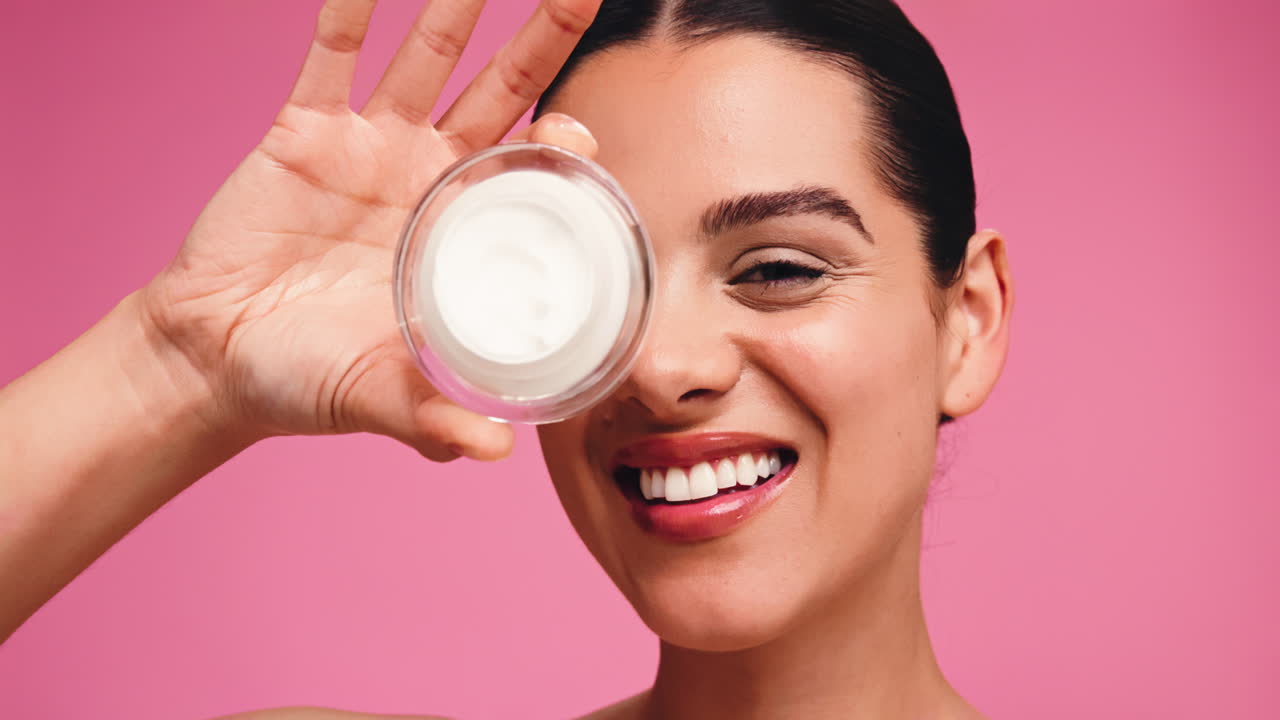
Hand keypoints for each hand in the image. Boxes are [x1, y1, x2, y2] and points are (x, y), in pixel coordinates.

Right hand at [139, 0, 600, 460]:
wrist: (216, 358)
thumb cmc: (307, 380)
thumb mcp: (377, 397)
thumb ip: (432, 419)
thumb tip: (496, 451)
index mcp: (460, 235)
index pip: (532, 175)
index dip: (564, 146)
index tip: (584, 133)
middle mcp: (427, 179)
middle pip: (500, 93)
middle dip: (542, 41)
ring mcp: (369, 149)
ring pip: (425, 59)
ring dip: (458, 7)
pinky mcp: (304, 132)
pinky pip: (329, 57)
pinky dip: (349, 10)